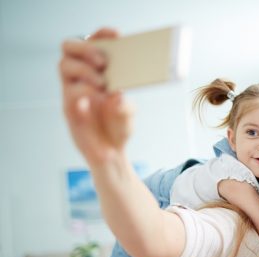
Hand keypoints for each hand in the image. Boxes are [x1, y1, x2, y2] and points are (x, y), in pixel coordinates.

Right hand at [60, 28, 133, 165]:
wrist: (111, 155)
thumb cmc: (118, 128)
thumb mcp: (128, 114)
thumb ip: (124, 106)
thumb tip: (117, 95)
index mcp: (96, 73)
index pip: (91, 44)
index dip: (101, 35)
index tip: (115, 34)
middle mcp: (81, 79)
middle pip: (69, 49)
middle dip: (86, 49)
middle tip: (103, 62)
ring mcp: (73, 93)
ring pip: (65, 66)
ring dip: (85, 70)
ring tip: (103, 84)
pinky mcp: (70, 110)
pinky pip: (70, 94)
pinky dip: (85, 93)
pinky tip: (98, 99)